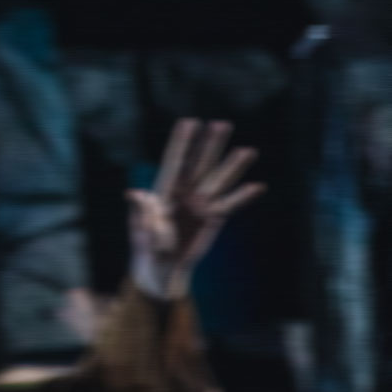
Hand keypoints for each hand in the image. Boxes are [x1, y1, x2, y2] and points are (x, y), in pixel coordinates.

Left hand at [127, 118, 263, 298]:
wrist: (161, 269)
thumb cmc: (147, 248)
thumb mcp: (141, 230)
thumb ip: (142, 211)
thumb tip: (134, 193)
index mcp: (163, 192)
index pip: (174, 162)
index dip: (181, 143)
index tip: (189, 122)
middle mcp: (184, 193)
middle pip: (200, 165)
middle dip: (210, 145)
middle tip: (222, 124)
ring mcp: (200, 204)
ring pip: (219, 181)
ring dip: (233, 166)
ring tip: (248, 150)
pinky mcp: (212, 219)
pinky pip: (230, 205)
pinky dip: (242, 197)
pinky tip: (257, 187)